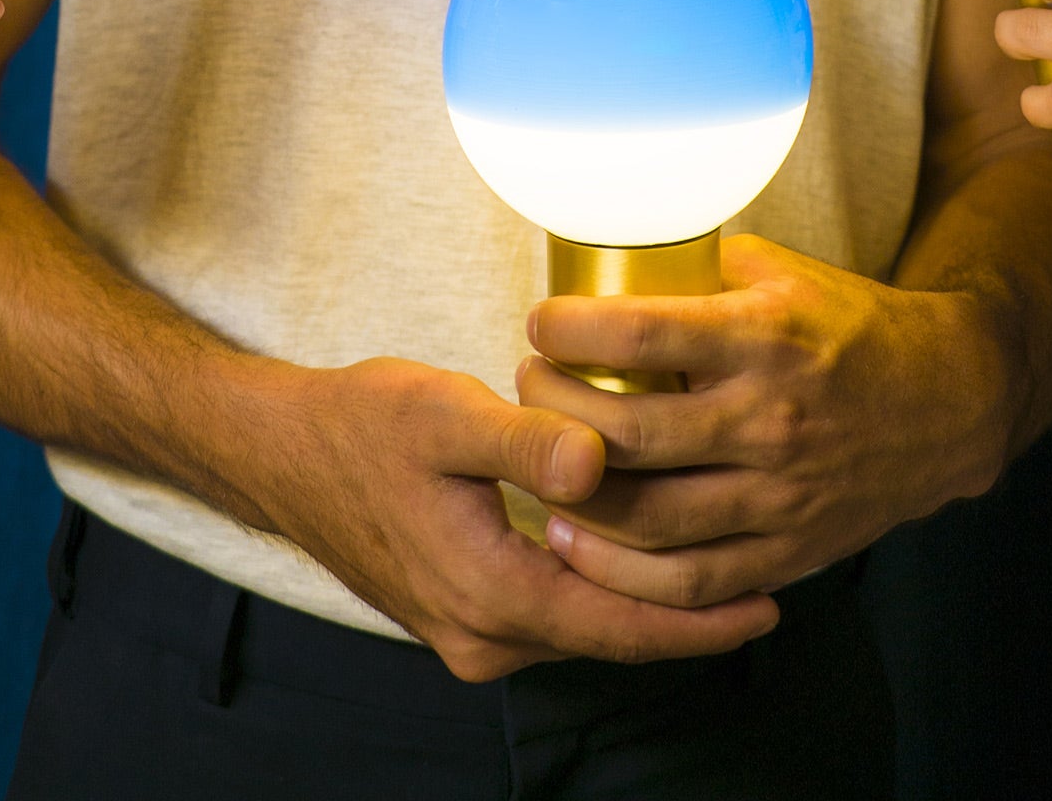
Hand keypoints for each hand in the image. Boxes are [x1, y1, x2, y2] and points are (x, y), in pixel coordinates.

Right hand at [250, 356, 781, 680]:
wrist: (284, 454)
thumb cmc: (362, 425)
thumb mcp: (444, 414)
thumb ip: (525, 441)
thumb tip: (600, 465)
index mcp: (488, 593)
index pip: (620, 626)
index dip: (699, 621)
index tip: (767, 605)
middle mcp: (481, 634)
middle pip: (609, 637)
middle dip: (685, 617)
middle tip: (763, 586)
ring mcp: (465, 631)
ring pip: (580, 629)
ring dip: (641, 605)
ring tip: (711, 569)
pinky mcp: (458, 612)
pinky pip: (549, 616)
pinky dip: (597, 592)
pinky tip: (626, 556)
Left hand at [515, 235, 1011, 607]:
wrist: (951, 401)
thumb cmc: (851, 326)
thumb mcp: (784, 273)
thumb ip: (702, 266)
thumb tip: (612, 249)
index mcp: (766, 338)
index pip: (643, 335)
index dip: (570, 329)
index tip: (541, 323)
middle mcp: (770, 419)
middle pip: (627, 432)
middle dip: (553, 409)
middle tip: (528, 386)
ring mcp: (781, 494)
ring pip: (648, 517)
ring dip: (573, 495)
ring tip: (536, 463)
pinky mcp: (789, 550)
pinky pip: (690, 580)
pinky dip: (623, 573)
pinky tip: (578, 542)